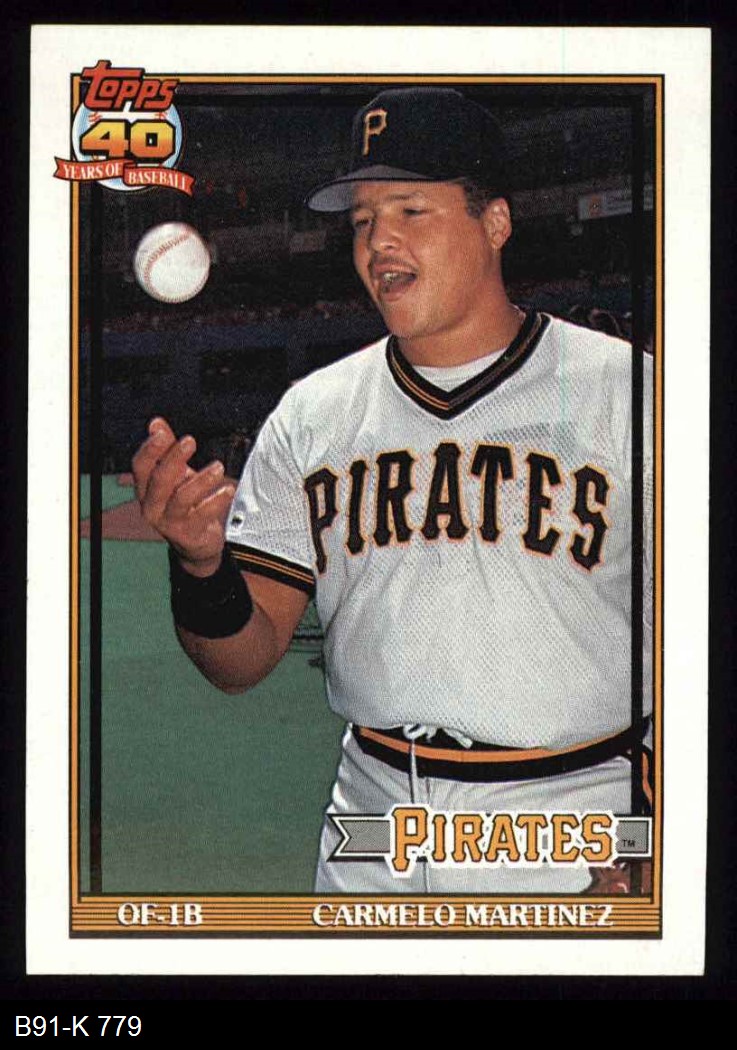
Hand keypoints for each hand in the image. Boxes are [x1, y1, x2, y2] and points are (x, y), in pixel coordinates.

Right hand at [132, 417, 235, 576]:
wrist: (196, 542)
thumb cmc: (184, 504)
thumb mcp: (176, 476)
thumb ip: (167, 450)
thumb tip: (156, 423)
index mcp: (146, 489)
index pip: (140, 466)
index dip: (150, 449)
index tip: (163, 433)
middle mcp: (152, 506)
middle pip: (160, 480)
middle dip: (174, 458)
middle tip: (190, 440)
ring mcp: (168, 522)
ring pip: (181, 497)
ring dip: (201, 479)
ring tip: (218, 467)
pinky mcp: (188, 534)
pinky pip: (202, 515)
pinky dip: (216, 500)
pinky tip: (228, 489)